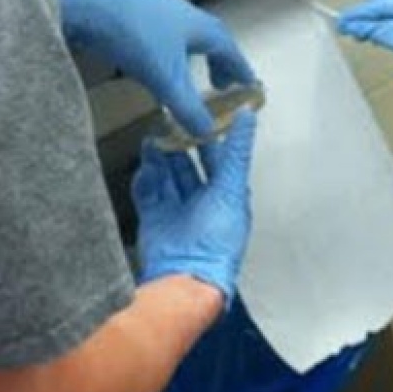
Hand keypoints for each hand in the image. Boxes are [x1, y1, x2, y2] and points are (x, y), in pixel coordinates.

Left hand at [58, 0, 255, 137]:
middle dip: (219, 62)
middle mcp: (181, 14)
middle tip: (221, 84)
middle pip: (210, 39)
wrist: (86, 7)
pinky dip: (168, 54)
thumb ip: (188, 108)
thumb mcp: (166, 79)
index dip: (240, 69)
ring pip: (184, 37)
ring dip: (193, 58)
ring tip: (188, 78)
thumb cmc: (130, 32)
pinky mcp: (132, 15)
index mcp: (198, 26)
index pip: (229, 49)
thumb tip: (206, 131)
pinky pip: (161, 36)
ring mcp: (156, 11)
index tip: (248, 84)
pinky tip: (154, 67)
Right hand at [130, 112, 256, 296]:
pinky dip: (145, 180)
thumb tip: (248, 116)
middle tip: (167, 124)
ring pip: (166, 177)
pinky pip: (147, 194)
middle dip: (178, 147)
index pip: (217, 159)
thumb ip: (237, 152)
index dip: (208, 138)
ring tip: (152, 140)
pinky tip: (144, 167)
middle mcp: (202, 203)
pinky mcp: (154, 220)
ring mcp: (177, 212)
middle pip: (188, 166)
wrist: (185, 277)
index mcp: (226, 195)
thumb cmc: (218, 240)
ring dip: (160, 159)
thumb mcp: (232, 188)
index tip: (197, 114)